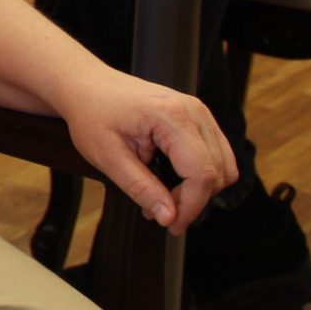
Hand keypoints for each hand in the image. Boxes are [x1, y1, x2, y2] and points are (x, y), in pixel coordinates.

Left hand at [57, 66, 236, 233]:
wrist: (86, 85)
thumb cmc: (92, 113)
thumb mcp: (107, 156)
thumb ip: (140, 188)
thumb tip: (169, 217)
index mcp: (172, 116)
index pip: (202, 173)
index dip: (191, 205)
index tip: (171, 225)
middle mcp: (193, 110)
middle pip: (218, 172)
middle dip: (194, 200)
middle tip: (160, 213)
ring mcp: (199, 111)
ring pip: (224, 165)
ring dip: (199, 189)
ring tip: (163, 198)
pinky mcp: (197, 117)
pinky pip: (216, 154)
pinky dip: (200, 174)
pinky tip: (171, 181)